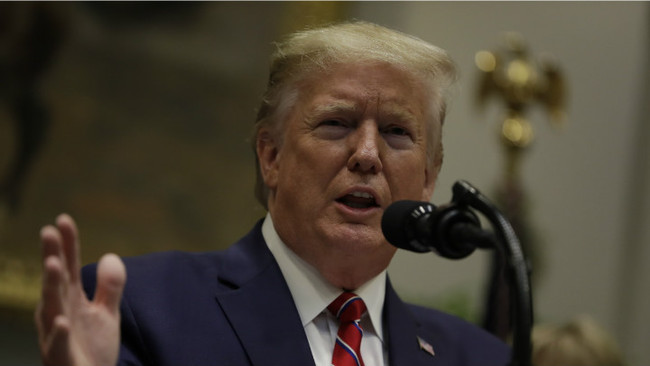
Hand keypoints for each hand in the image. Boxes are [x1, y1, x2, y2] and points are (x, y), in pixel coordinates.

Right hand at [35, 214, 125, 365]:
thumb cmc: (93, 348)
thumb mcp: (106, 313)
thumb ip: (109, 286)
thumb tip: (110, 255)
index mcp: (71, 299)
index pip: (69, 266)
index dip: (67, 244)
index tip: (63, 219)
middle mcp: (59, 312)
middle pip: (55, 281)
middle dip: (52, 256)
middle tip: (49, 231)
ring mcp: (57, 335)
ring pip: (51, 308)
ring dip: (51, 285)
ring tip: (54, 263)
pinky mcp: (62, 358)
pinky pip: (58, 344)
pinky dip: (57, 333)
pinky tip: (61, 320)